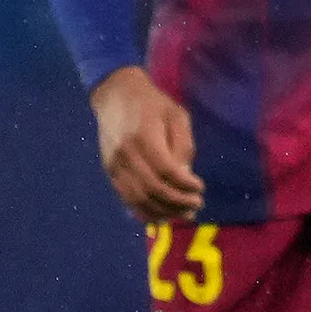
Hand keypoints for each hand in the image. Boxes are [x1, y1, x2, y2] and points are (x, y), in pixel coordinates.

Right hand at [91, 66, 201, 223]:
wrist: (115, 96)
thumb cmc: (153, 104)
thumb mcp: (177, 116)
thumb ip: (183, 146)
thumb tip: (186, 177)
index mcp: (144, 137)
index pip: (166, 171)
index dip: (185, 185)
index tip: (200, 188)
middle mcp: (126, 154)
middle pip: (152, 188)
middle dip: (177, 202)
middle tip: (196, 205)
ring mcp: (114, 165)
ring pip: (138, 198)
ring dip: (163, 212)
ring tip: (183, 214)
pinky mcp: (109, 172)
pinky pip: (126, 198)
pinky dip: (144, 211)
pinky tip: (162, 216)